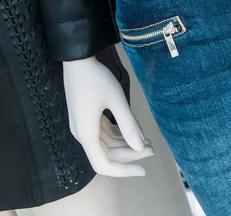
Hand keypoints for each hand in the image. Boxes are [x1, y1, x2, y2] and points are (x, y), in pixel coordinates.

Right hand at [63, 56, 154, 176]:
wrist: (77, 59)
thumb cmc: (96, 78)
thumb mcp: (116, 100)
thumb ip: (129, 125)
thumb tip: (140, 147)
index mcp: (86, 134)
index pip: (103, 165)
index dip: (123, 171)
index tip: (143, 169)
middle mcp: (82, 134)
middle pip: (107, 154)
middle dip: (130, 155)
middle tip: (153, 150)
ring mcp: (84, 126)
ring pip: (106, 144)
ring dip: (126, 145)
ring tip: (148, 142)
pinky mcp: (87, 117)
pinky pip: (104, 133)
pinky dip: (119, 135)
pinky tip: (135, 133)